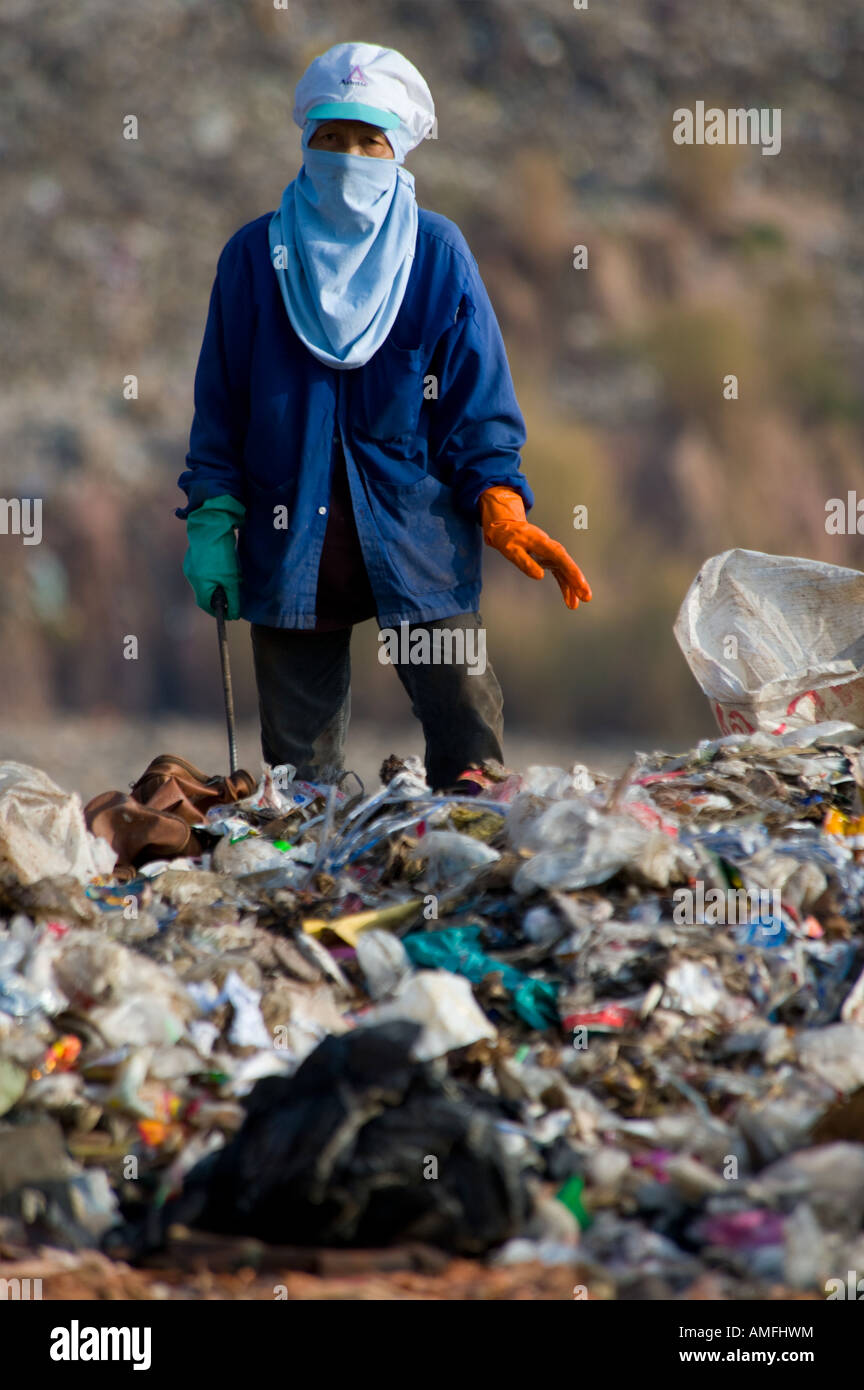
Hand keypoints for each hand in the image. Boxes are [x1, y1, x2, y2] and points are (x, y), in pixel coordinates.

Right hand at [183, 494, 245, 618]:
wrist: (211, 524)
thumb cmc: (221, 553)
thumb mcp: (231, 578)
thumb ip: (233, 598)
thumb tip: (234, 615)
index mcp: (199, 583)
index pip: (206, 605)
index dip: (218, 611)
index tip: (230, 612)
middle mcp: (192, 576)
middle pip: (206, 593)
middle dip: (220, 596)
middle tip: (234, 593)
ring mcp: (191, 565)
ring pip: (206, 582)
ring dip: (219, 583)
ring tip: (232, 575)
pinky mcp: (194, 556)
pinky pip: (205, 571)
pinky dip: (215, 573)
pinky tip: (225, 563)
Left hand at [479, 487, 591, 609]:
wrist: (507, 528)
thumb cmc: (508, 538)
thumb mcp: (511, 550)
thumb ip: (525, 562)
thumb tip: (540, 576)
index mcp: (543, 543)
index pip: (560, 558)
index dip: (571, 571)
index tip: (580, 583)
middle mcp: (551, 548)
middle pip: (567, 565)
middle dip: (577, 581)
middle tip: (586, 597)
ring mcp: (552, 554)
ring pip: (565, 571)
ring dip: (572, 587)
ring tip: (575, 605)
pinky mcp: (550, 560)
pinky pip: (560, 574)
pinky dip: (565, 586)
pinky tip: (570, 600)